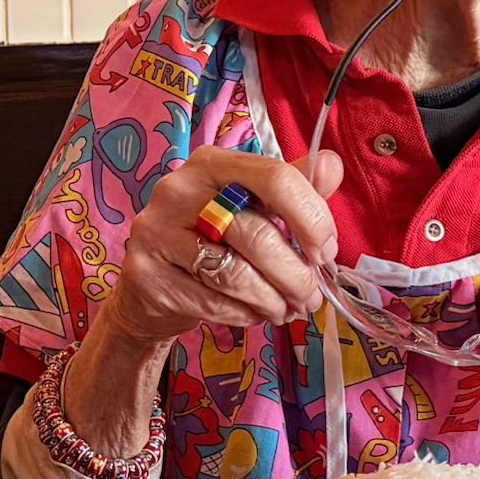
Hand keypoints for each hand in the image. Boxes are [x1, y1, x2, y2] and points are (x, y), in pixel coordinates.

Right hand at [103, 146, 345, 349]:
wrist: (149, 285)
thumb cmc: (210, 239)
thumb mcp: (251, 208)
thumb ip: (292, 189)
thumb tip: (332, 164)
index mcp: (210, 163)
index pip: (275, 178)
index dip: (311, 218)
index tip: (325, 250)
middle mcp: (178, 190)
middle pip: (258, 235)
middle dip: (296, 275)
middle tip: (309, 295)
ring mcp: (157, 233)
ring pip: (236, 275)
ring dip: (273, 300)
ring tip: (286, 309)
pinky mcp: (147, 275)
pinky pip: (213, 302)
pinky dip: (245, 314)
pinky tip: (253, 313)